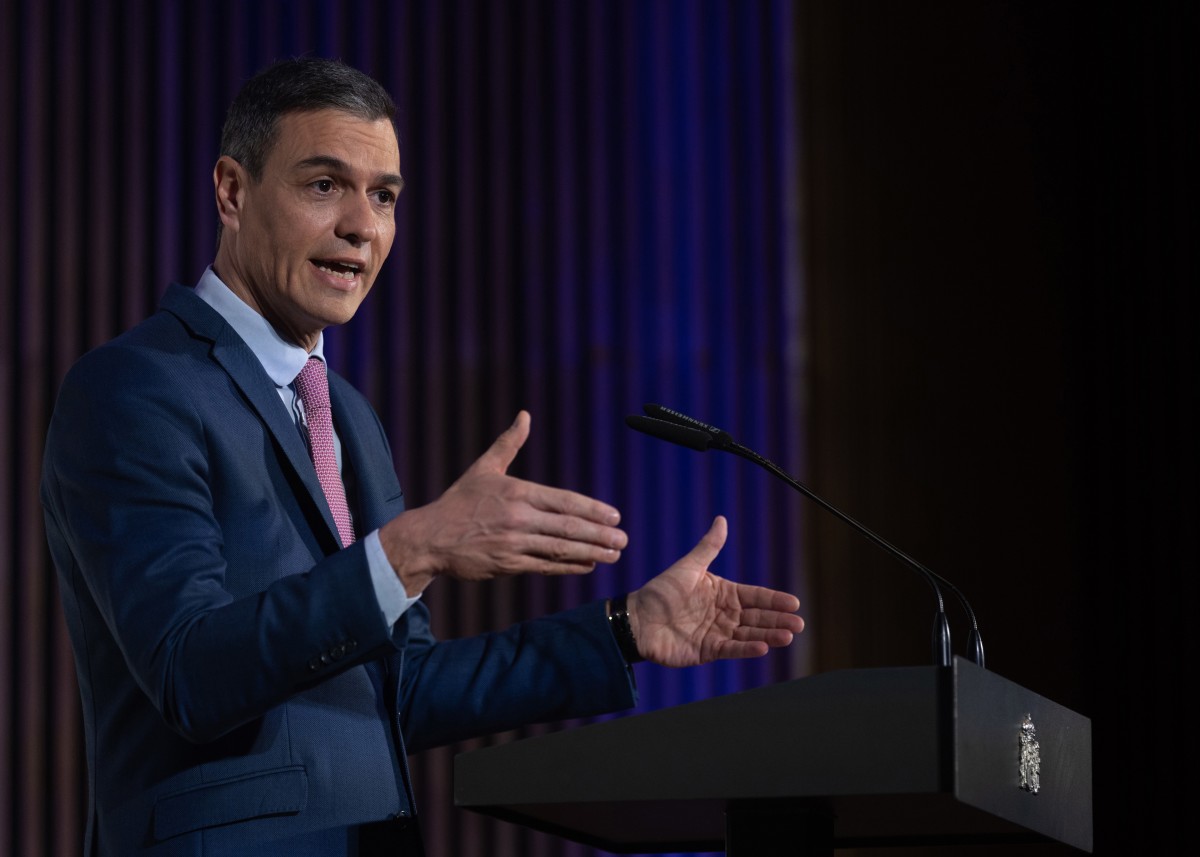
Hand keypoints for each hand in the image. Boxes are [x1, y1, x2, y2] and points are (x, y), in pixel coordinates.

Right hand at [380, 411, 627, 593]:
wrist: (429, 538)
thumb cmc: (458, 502)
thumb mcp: (483, 468)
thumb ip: (508, 443)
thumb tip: (525, 415)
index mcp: (517, 492)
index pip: (564, 500)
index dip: (592, 510)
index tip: (615, 516)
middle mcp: (518, 518)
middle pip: (567, 527)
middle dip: (599, 534)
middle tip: (623, 539)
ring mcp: (514, 543)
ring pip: (560, 549)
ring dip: (590, 552)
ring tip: (614, 553)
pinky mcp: (507, 565)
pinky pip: (545, 567)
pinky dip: (569, 566)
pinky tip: (588, 565)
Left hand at [626, 516, 803, 666]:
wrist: (637, 619)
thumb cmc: (660, 592)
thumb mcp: (688, 567)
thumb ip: (708, 547)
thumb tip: (721, 519)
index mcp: (722, 593)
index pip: (755, 596)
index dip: (774, 600)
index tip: (794, 603)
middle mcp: (724, 614)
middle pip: (757, 617)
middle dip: (778, 620)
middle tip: (799, 624)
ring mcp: (717, 633)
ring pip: (749, 634)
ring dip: (769, 635)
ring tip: (788, 636)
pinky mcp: (708, 650)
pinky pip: (732, 649)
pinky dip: (747, 649)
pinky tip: (763, 647)